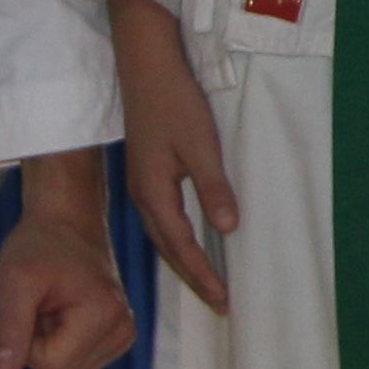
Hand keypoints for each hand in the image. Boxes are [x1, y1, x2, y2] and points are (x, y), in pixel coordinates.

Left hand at [0, 151, 135, 368]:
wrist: (68, 221)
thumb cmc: (42, 243)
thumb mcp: (15, 280)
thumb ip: (8, 328)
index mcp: (104, 316)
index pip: (50, 368)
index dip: (26, 344)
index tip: (30, 307)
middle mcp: (123, 331)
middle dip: (37, 349)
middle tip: (38, 308)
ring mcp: (123, 335)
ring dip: (47, 348)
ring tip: (49, 308)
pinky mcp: (117, 337)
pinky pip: (76, 366)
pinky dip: (60, 346)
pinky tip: (60, 314)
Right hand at [105, 0, 239, 314]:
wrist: (146, 63)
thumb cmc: (175, 100)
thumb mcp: (201, 144)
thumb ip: (213, 188)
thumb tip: (227, 230)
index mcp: (154, 193)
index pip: (182, 247)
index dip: (204, 275)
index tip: (224, 301)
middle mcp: (142, 194)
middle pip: (168, 248)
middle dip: (193, 277)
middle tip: (218, 304)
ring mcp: (141, 183)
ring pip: (162, 235)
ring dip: (184, 261)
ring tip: (207, 283)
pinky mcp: (145, 171)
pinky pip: (161, 219)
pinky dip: (176, 239)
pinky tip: (189, 240)